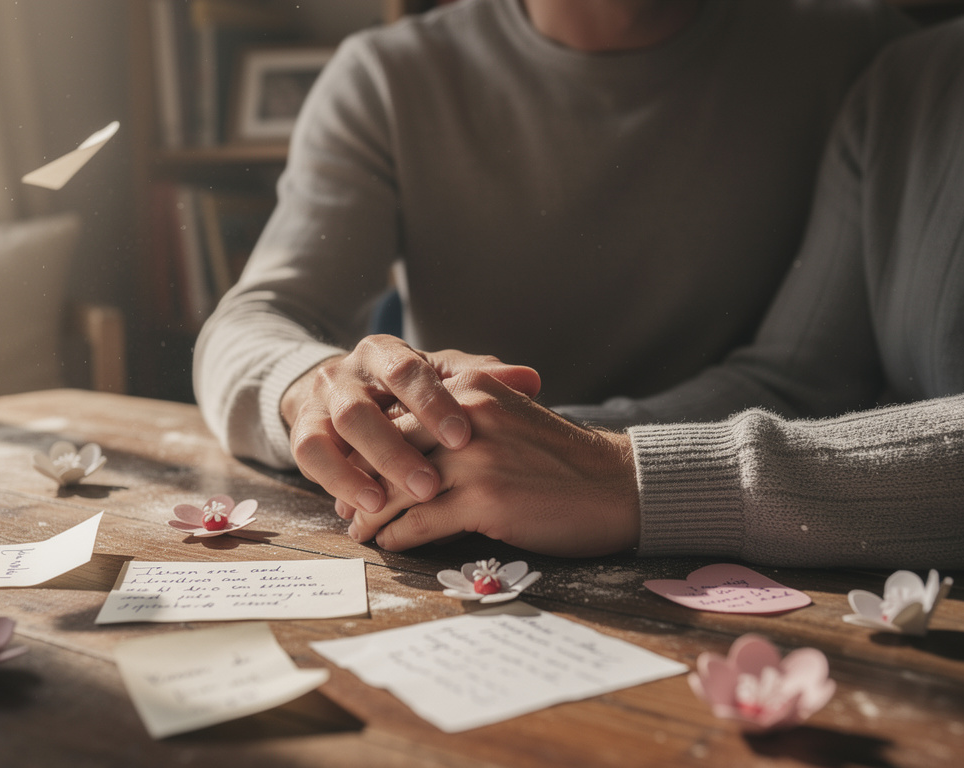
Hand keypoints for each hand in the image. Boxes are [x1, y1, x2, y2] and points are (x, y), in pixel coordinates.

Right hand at [281, 335, 540, 517]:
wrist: (343, 397)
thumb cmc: (407, 393)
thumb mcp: (442, 380)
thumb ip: (482, 380)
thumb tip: (530, 380)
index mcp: (385, 353)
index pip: (408, 371)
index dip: (432, 403)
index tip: (462, 438)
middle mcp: (347, 373)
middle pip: (365, 408)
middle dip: (396, 448)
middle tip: (431, 485)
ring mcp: (320, 403)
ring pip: (334, 433)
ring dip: (361, 470)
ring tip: (387, 504)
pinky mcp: (303, 433)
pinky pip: (310, 457)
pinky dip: (336, 482)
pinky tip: (361, 506)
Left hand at [352, 370, 639, 556]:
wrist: (617, 486)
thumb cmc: (564, 458)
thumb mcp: (510, 415)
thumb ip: (464, 416)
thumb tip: (415, 441)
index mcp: (471, 388)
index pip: (399, 412)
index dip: (371, 444)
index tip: (356, 467)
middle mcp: (466, 416)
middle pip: (389, 448)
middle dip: (361, 479)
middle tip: (346, 503)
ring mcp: (474, 458)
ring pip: (396, 487)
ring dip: (370, 513)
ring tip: (358, 530)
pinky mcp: (484, 501)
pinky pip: (419, 521)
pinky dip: (397, 535)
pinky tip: (389, 544)